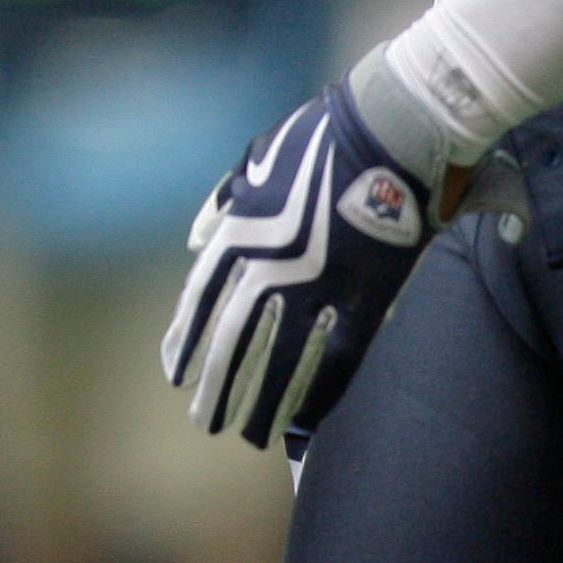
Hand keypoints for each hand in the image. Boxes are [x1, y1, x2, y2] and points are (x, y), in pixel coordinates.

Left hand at [160, 78, 433, 447]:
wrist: (387, 128)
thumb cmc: (319, 137)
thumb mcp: (253, 161)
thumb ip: (221, 202)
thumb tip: (195, 240)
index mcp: (239, 233)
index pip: (202, 301)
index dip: (187, 340)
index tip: (175, 372)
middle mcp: (268, 266)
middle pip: (234, 341)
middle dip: (216, 385)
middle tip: (203, 419)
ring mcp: (316, 286)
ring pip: (280, 360)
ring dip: (260, 401)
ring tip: (247, 434)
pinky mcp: (364, 296)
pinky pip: (337, 358)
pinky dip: (321, 391)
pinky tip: (306, 419)